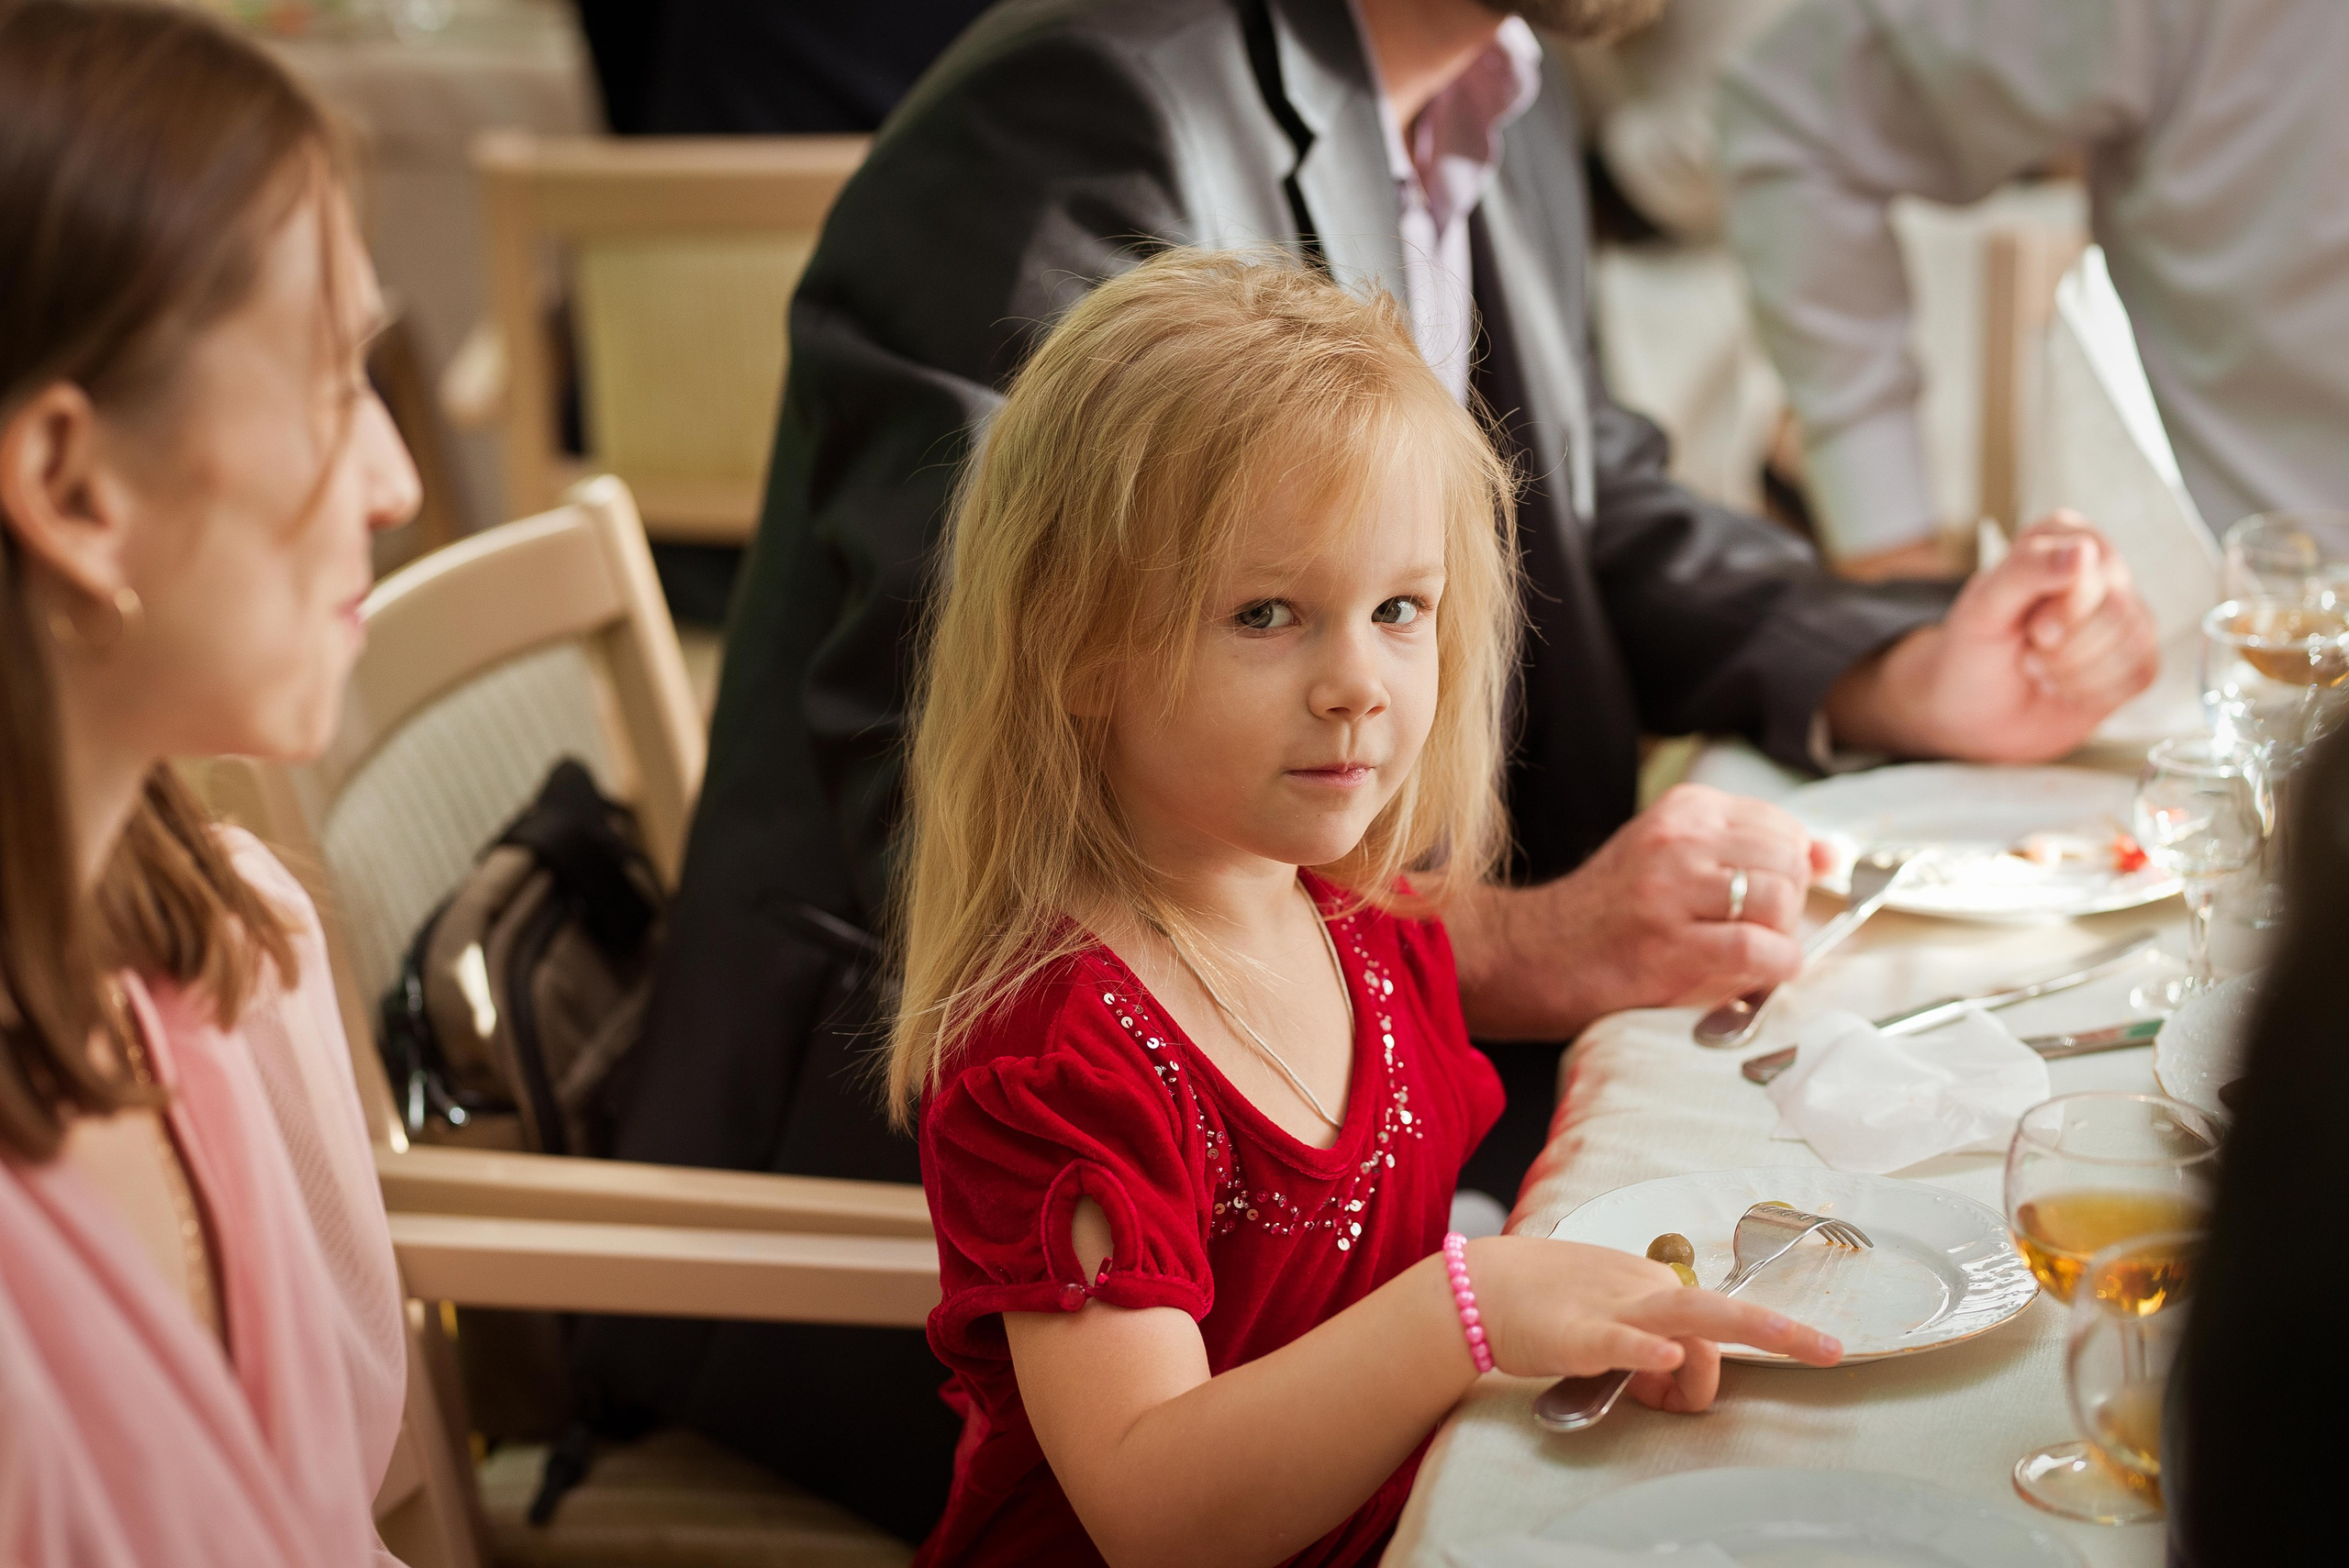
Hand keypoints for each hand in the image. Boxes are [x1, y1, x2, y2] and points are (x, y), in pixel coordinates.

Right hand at [1447, 783, 1831, 1038]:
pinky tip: (1757, 975)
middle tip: (1759, 930)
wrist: (1536, 953)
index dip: (1795, 869)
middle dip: (1790, 905)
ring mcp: (1672, 890)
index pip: (1782, 827)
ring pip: (1780, 901)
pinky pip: (1760, 949)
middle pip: (1788, 863)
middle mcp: (1679, 840)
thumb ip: (1748, 850)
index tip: (1776, 896)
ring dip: (1782, 938)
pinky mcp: (1670, 944)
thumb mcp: (1672, 857)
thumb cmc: (1610, 911)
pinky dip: (1776, 968)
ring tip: (1750, 953)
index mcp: (1684, 810)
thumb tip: (1833, 855)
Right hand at [1468, 1236, 1842, 1412]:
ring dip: (1745, 1328)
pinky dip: (1647, 1352)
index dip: (1708, 1374)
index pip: (1709, 1330)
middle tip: (1831, 1351)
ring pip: (1689, 1318)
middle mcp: (1643, 1292)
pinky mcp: (1580, 1333)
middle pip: (1720, 1312)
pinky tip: (1666, 1355)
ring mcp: (1614, 1309)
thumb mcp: (1607, 1324)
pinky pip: (1621, 1341)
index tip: (1678, 1403)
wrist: (1481, 1288)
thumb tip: (1667, 1376)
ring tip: (1788, 1339)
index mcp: (1652, 1288)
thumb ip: (1645, 1347)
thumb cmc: (1543, 1304)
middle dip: (1780, 1332)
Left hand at [1827, 513, 2159, 761]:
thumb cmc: (1972, 649)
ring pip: (2133, 643)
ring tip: (2040, 667)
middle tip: (2029, 650)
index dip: (2064, 613)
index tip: (2032, 629)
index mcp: (2064, 537)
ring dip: (2073, 672)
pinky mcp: (2138, 655)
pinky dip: (2093, 692)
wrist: (1970, 710)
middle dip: (2064, 647)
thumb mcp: (1983, 607)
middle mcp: (2102, 567)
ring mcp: (2125, 612)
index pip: (2092, 571)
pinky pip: (2140, 673)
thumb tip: (2082, 551)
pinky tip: (2064, 685)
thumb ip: (2026, 570)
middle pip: (2117, 608)